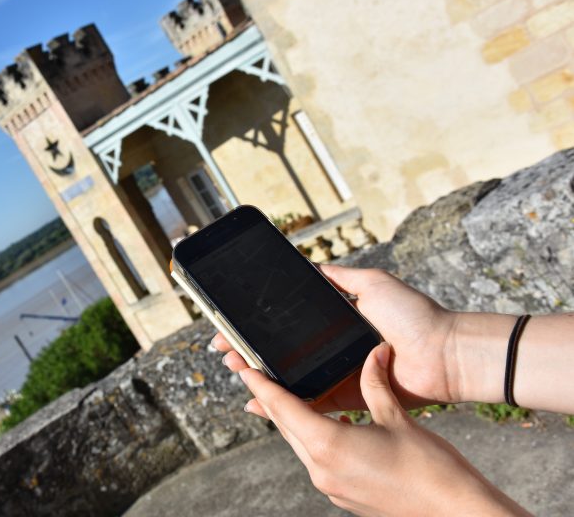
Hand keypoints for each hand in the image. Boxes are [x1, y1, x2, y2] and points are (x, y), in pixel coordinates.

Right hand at [214, 265, 460, 411]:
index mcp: (336, 323)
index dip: (260, 326)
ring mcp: (338, 375)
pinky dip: (284, 404)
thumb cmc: (414, 315)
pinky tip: (258, 402)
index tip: (235, 325)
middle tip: (226, 350)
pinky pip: (311, 403)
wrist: (445, 353)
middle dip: (251, 351)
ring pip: (290, 379)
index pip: (288, 325)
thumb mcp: (372, 283)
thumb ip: (339, 276)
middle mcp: (332, 350)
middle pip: (283, 352)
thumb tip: (309, 265)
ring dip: (260, 376)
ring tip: (235, 368)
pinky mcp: (347, 398)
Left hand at [239, 344, 529, 515]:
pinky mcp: (343, 496)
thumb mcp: (397, 417)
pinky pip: (317, 461)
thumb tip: (375, 352)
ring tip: (290, 396)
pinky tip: (329, 426)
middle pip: (286, 427)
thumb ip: (376, 383)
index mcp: (329, 445)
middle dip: (271, 400)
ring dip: (293, 420)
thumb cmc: (431, 468)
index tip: (243, 368)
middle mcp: (322, 469)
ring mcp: (331, 487)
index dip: (261, 386)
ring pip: (300, 444)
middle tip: (258, 375)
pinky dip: (314, 439)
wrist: (455, 513)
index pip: (283, 408)